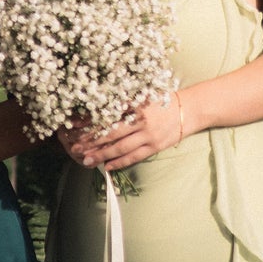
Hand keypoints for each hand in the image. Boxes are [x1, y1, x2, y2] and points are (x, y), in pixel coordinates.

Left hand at [68, 94, 187, 171]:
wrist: (188, 110)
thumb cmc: (162, 100)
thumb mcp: (142, 94)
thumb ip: (123, 100)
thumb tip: (98, 104)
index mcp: (135, 105)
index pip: (108, 114)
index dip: (90, 121)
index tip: (74, 126)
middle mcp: (140, 120)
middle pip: (111, 133)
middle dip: (91, 141)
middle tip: (75, 147)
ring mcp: (148, 135)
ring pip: (121, 148)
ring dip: (102, 155)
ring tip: (87, 160)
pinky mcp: (155, 147)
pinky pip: (134, 157)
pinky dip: (120, 162)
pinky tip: (107, 167)